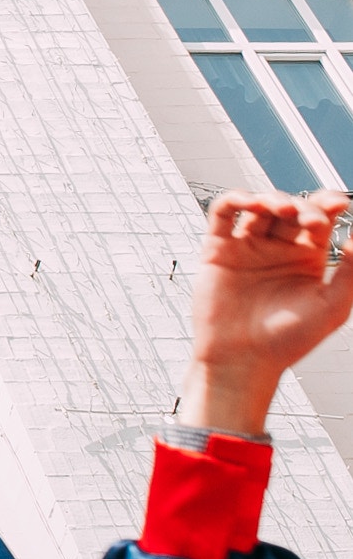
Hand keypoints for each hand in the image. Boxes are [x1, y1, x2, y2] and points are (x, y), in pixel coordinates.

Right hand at [179, 192, 352, 436]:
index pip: (319, 220)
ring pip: (258, 206)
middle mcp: (277, 249)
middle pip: (290, 209)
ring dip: (271, 199)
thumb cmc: (288, 341)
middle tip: (309, 219)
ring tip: (281, 209)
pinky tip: (248, 202)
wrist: (244, 360)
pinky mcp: (218, 249)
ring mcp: (247, 247)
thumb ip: (351, 271)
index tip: (340, 203)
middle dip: (302, 206)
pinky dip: (234, 200)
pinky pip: (223, 214)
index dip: (328, 205)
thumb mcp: (333, 306)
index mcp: (307, 259)